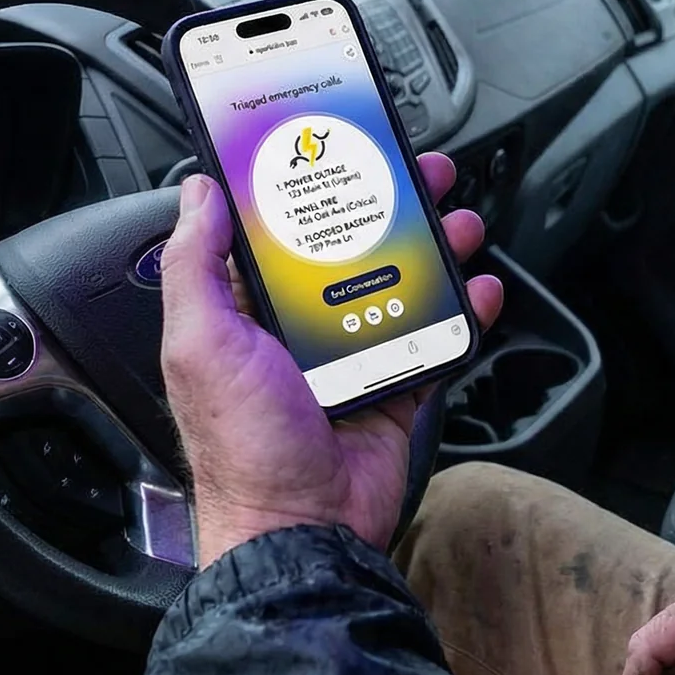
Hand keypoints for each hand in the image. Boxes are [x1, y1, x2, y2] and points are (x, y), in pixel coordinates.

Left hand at [160, 153, 502, 565]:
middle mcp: (299, 327)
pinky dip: (463, 310)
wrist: (301, 529)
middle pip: (352, 245)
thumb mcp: (200, 343)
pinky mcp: (395, 387)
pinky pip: (435, 338)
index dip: (310, 183)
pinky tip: (479, 288)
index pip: (278, 228)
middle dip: (390, 203)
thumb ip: (195, 264)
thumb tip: (198, 190)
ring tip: (460, 222)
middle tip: (422, 172)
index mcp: (247, 309)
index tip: (339, 145)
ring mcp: (350, 356)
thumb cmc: (242, 445)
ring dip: (435, 247)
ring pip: (400, 282)